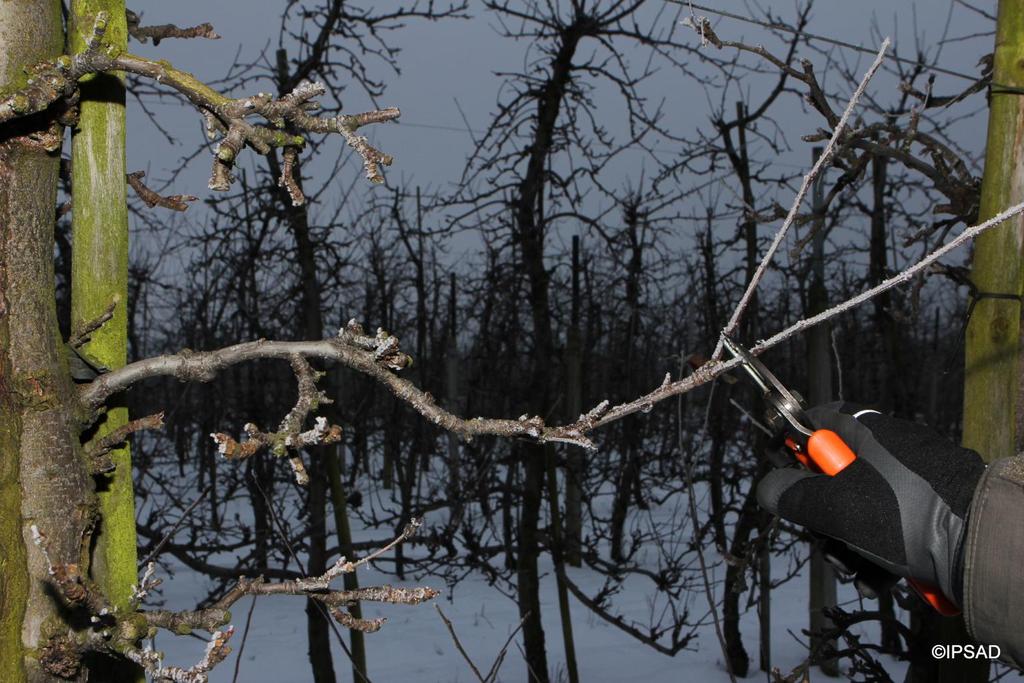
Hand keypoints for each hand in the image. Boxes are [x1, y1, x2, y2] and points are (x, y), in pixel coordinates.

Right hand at [757, 402, 985, 605]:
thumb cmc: (900, 514)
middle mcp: (894, 449)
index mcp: (869, 432)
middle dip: (823, 511)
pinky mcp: (935, 510)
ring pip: (864, 505)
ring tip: (855, 569)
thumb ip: (792, 495)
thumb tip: (766, 488)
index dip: (796, 440)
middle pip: (838, 472)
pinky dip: (881, 551)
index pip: (821, 419)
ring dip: (850, 541)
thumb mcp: (834, 506)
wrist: (979, 543)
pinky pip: (893, 525)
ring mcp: (917, 480)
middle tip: (823, 536)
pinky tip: (879, 577)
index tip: (783, 467)